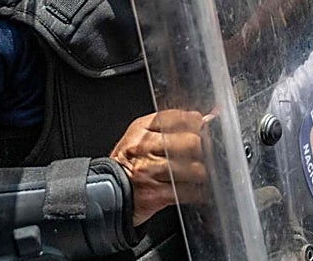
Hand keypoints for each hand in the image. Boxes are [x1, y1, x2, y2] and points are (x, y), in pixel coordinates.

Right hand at [109, 110, 208, 226]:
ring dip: (201, 172)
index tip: (202, 129)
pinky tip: (195, 188)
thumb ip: (173, 124)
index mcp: (142, 130)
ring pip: (193, 168)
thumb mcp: (142, 135)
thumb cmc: (127, 162)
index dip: (196, 123)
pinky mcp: (156, 194)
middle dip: (202, 149)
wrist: (105, 191)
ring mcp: (150, 172)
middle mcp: (145, 148)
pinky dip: (197, 191)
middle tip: (203, 153)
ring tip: (198, 172)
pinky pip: (188, 191)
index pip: (178, 118)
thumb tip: (207, 118)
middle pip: (191, 143)